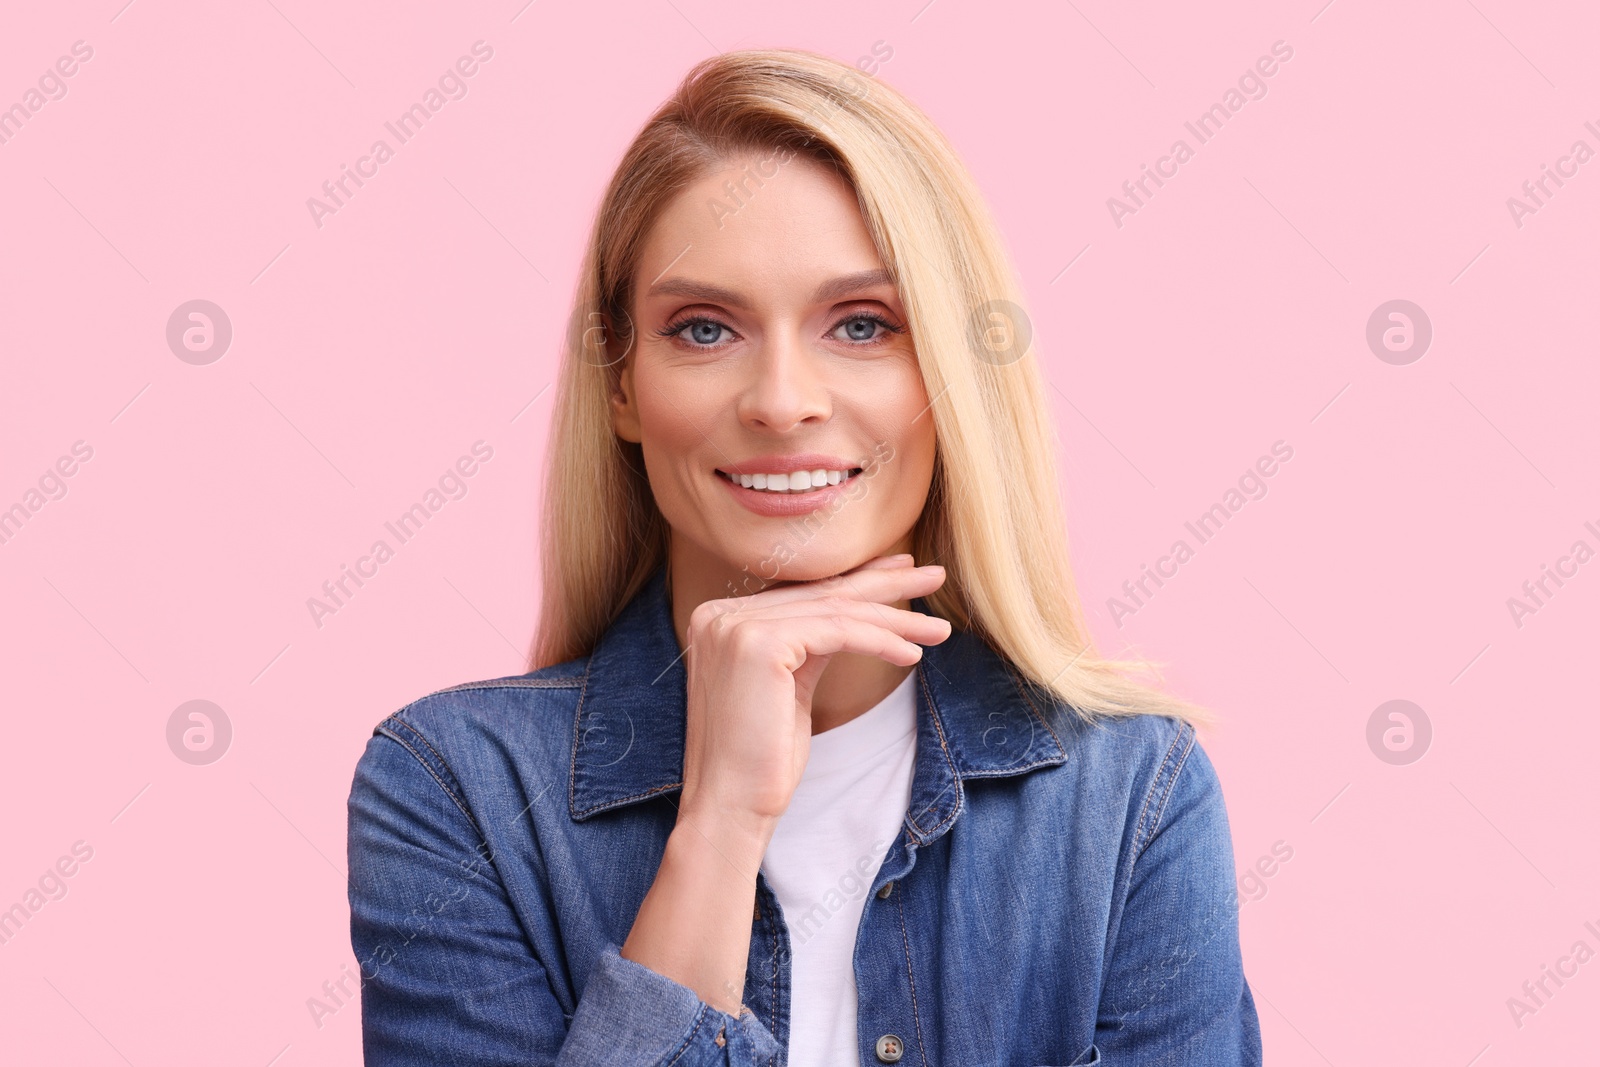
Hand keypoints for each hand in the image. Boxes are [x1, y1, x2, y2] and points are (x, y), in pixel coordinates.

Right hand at [676, 554, 950, 839]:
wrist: (730, 808)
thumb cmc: (762, 761)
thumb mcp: (789, 686)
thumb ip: (807, 643)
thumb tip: (852, 611)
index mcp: (719, 620)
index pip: (803, 592)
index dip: (857, 581)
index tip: (901, 573)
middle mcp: (719, 614)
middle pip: (820, 594)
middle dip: (883, 584)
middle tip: (932, 575)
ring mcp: (736, 625)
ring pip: (836, 612)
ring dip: (895, 620)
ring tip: (939, 631)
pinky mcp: (760, 643)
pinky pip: (839, 631)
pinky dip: (881, 641)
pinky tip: (912, 654)